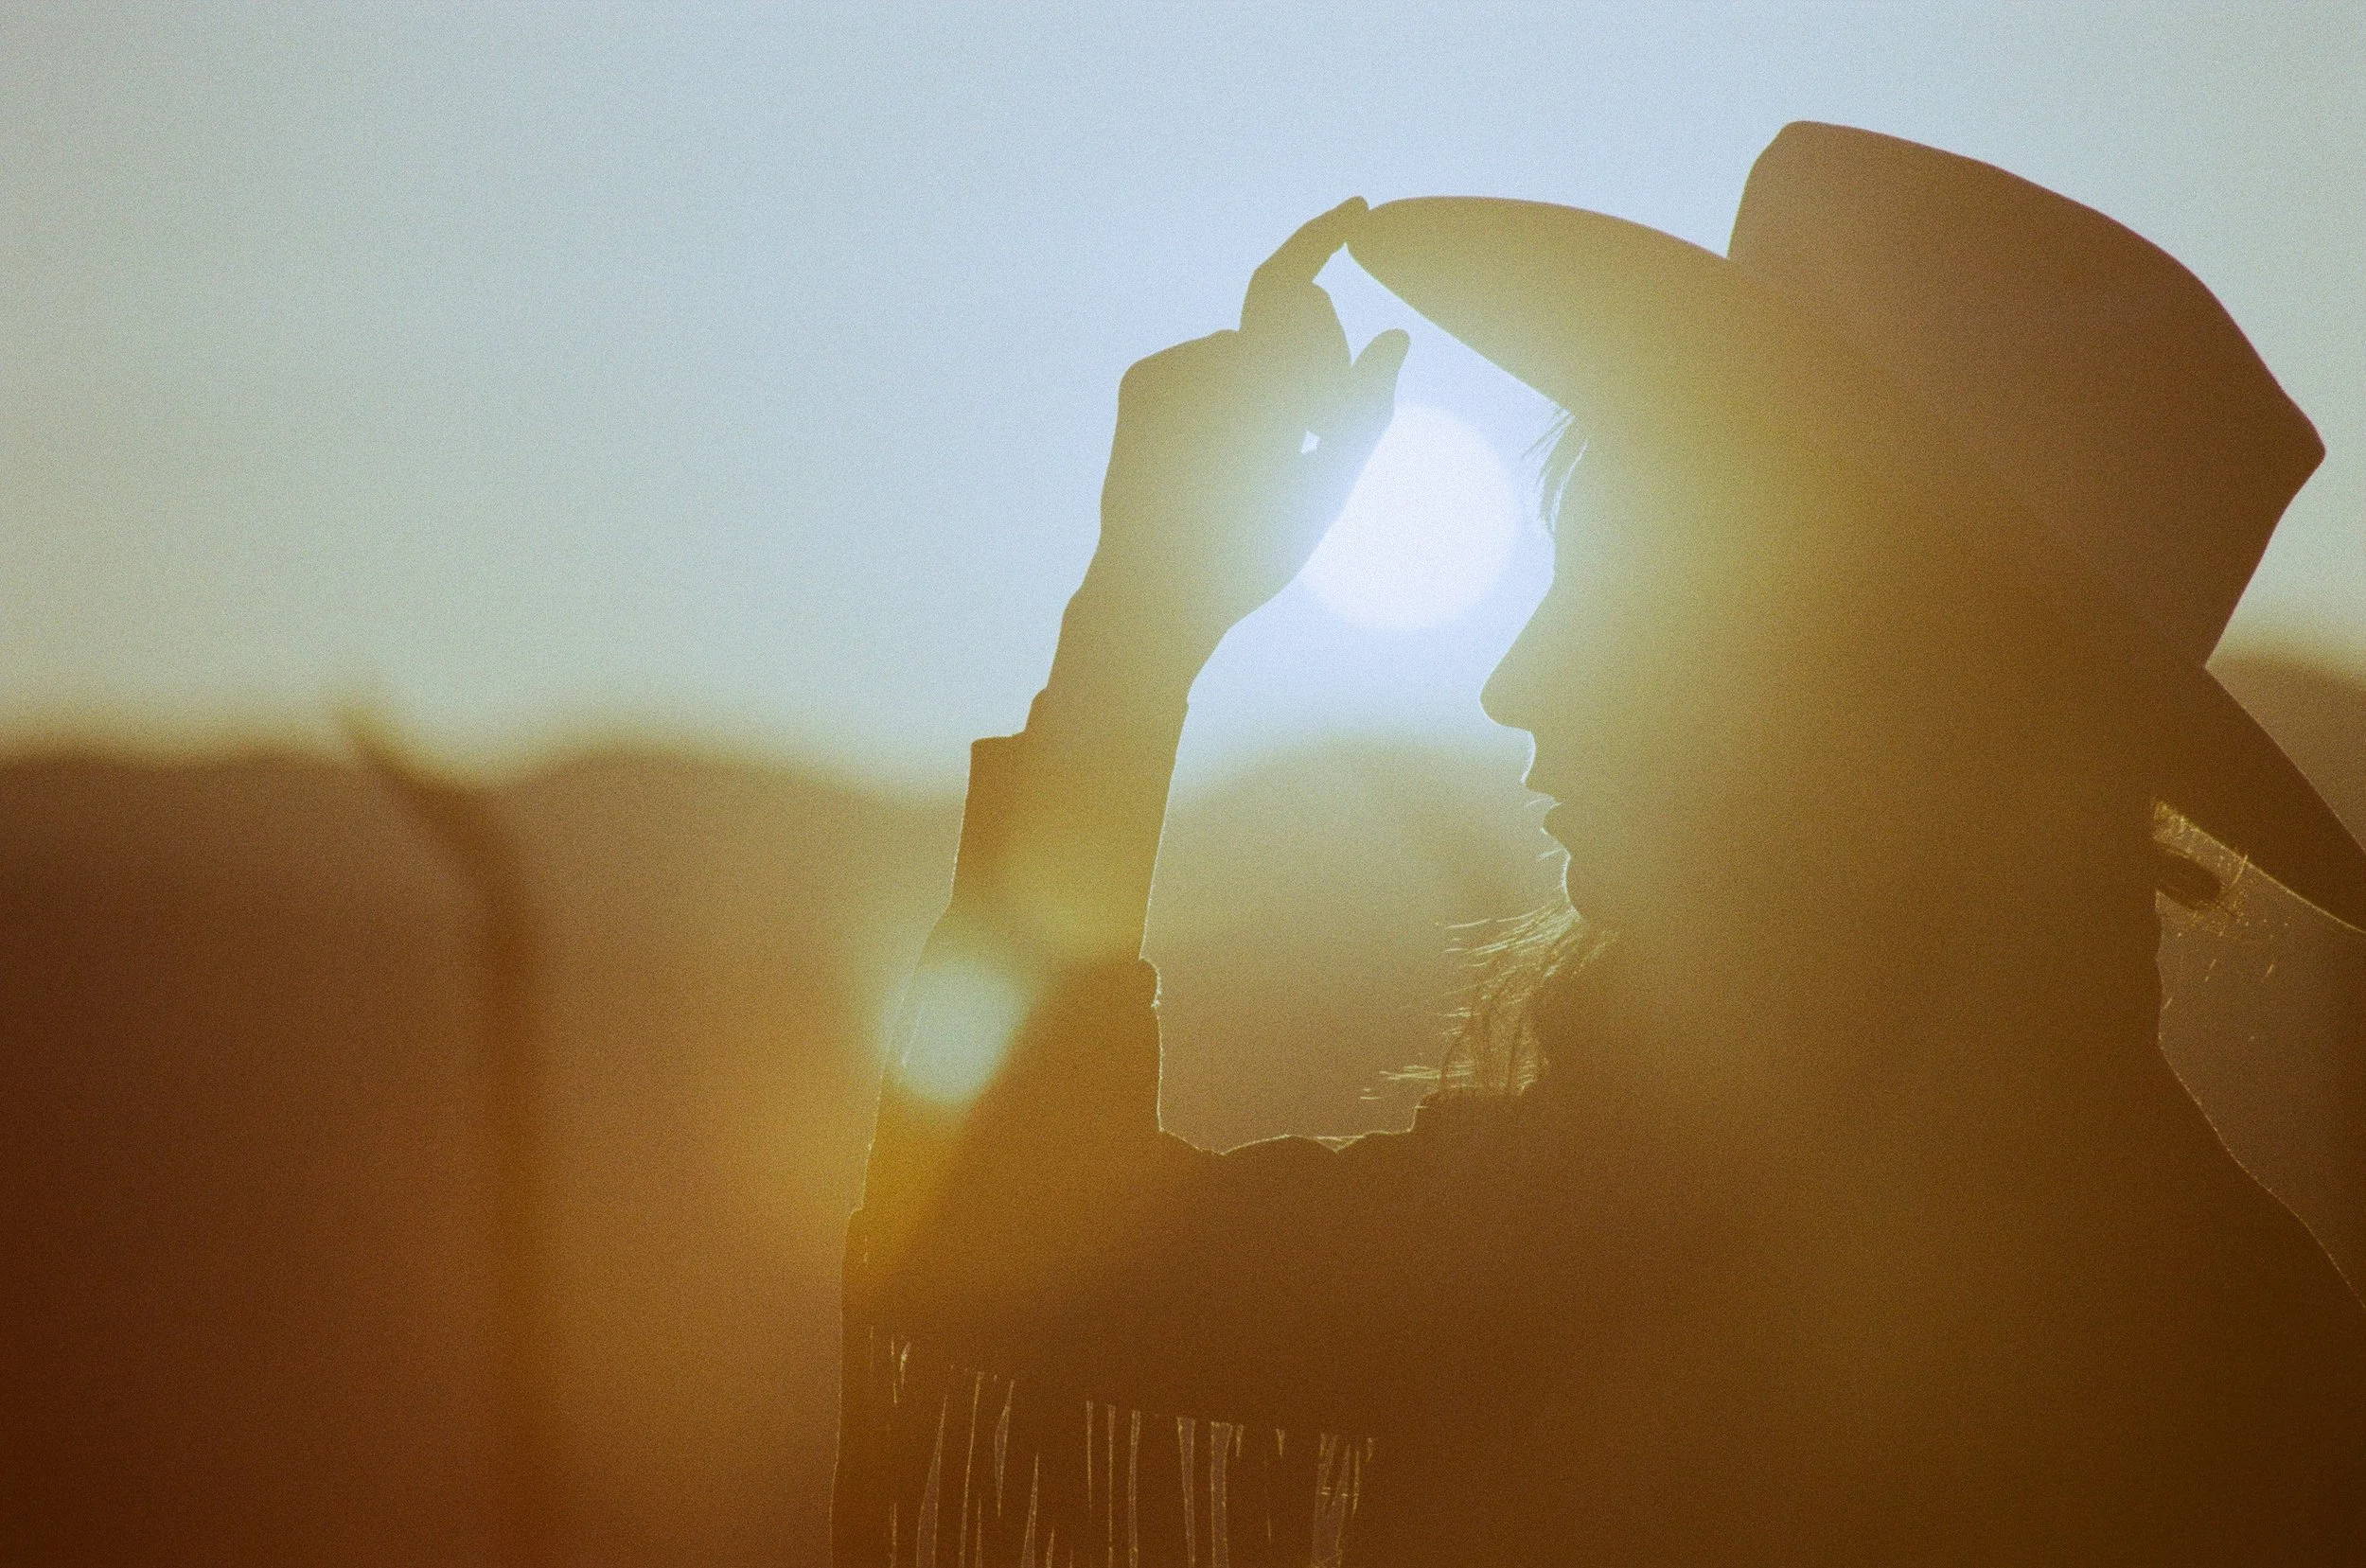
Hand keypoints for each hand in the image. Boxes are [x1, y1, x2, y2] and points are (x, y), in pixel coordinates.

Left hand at [1078, 198, 1409, 671]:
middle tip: (1322, 433)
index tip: (1359, 209)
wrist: (1150, 593)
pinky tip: (1228, 450)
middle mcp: (1195, 366)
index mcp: (1249, 391)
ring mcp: (1159, 372)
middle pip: (1280, 318)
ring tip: (1273, 456)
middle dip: (1314, 357)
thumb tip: (1395, 335)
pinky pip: (1205, 364)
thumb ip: (1366, 407)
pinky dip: (1228, 392)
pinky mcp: (1138, 384)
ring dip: (1270, 384)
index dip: (1323, 236)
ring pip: (1244, 346)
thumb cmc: (1248, 556)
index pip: (1290, 285)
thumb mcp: (1327, 490)